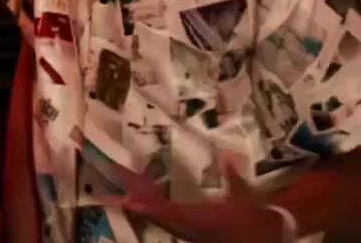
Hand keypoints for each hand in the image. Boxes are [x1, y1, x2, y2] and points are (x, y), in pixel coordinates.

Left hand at [112, 161, 287, 242]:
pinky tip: (147, 206)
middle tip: (118, 196)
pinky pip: (172, 225)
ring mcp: (194, 234)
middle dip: (140, 208)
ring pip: (165, 224)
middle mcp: (193, 229)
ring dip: (146, 211)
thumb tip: (228, 153)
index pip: (170, 213)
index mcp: (202, 220)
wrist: (270, 234)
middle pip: (161, 219)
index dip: (149, 208)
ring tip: (126, 198)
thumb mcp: (246, 195)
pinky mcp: (196, 234)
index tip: (129, 202)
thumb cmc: (256, 215)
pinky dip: (158, 215)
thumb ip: (234, 176)